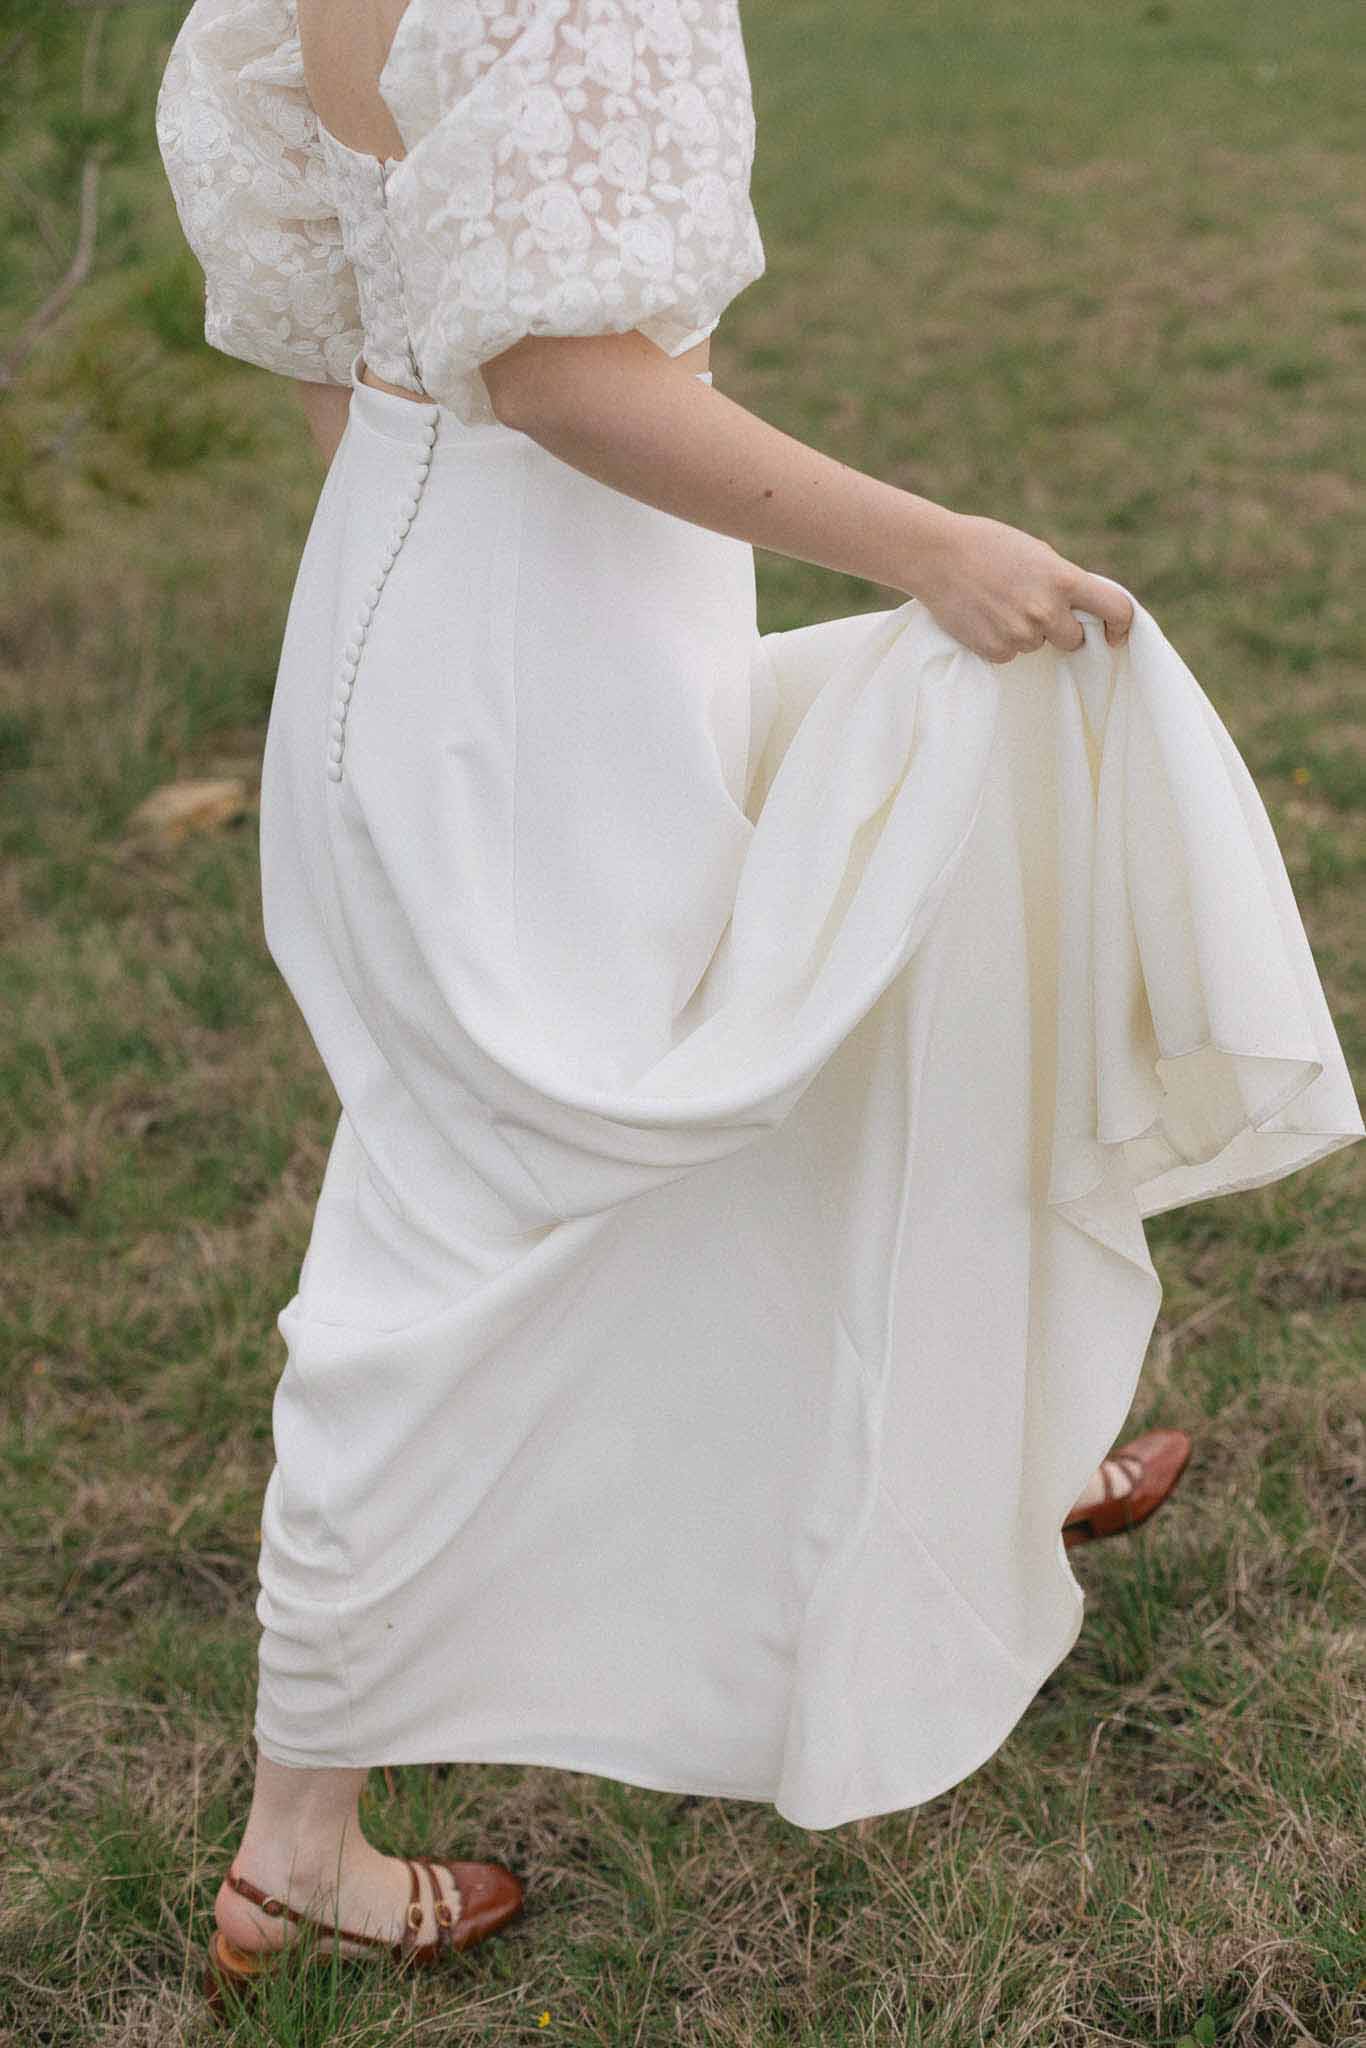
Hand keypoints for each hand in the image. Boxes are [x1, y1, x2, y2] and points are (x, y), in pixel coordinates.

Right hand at [908, 511, 1133, 664]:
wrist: (938, 556)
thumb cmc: (989, 547)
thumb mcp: (1038, 554)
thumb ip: (1064, 582)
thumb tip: (1085, 610)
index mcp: (1064, 580)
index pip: (1115, 609)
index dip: (1121, 626)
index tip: (1114, 635)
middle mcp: (1046, 610)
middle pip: (1073, 640)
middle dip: (1061, 630)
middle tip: (1033, 609)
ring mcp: (1020, 633)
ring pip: (1036, 646)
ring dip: (1025, 632)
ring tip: (998, 604)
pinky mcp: (995, 650)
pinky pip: (1010, 654)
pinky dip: (1000, 641)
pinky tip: (983, 617)